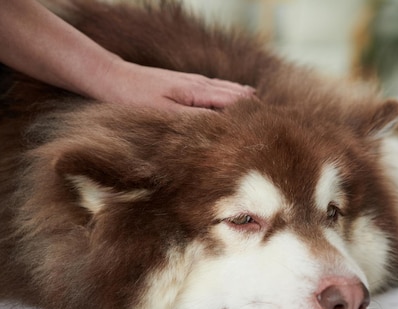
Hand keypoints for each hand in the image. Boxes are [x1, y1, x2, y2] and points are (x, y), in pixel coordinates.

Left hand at [91, 58, 255, 112]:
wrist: (110, 77)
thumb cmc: (134, 97)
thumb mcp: (165, 113)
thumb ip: (195, 118)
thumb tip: (222, 125)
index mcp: (198, 92)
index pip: (235, 101)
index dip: (251, 114)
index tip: (267, 126)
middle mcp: (200, 84)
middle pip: (236, 93)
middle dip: (252, 107)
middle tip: (271, 122)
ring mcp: (194, 82)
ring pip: (228, 89)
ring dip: (244, 99)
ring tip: (260, 109)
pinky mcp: (186, 83)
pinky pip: (217, 87)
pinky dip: (231, 93)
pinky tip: (236, 95)